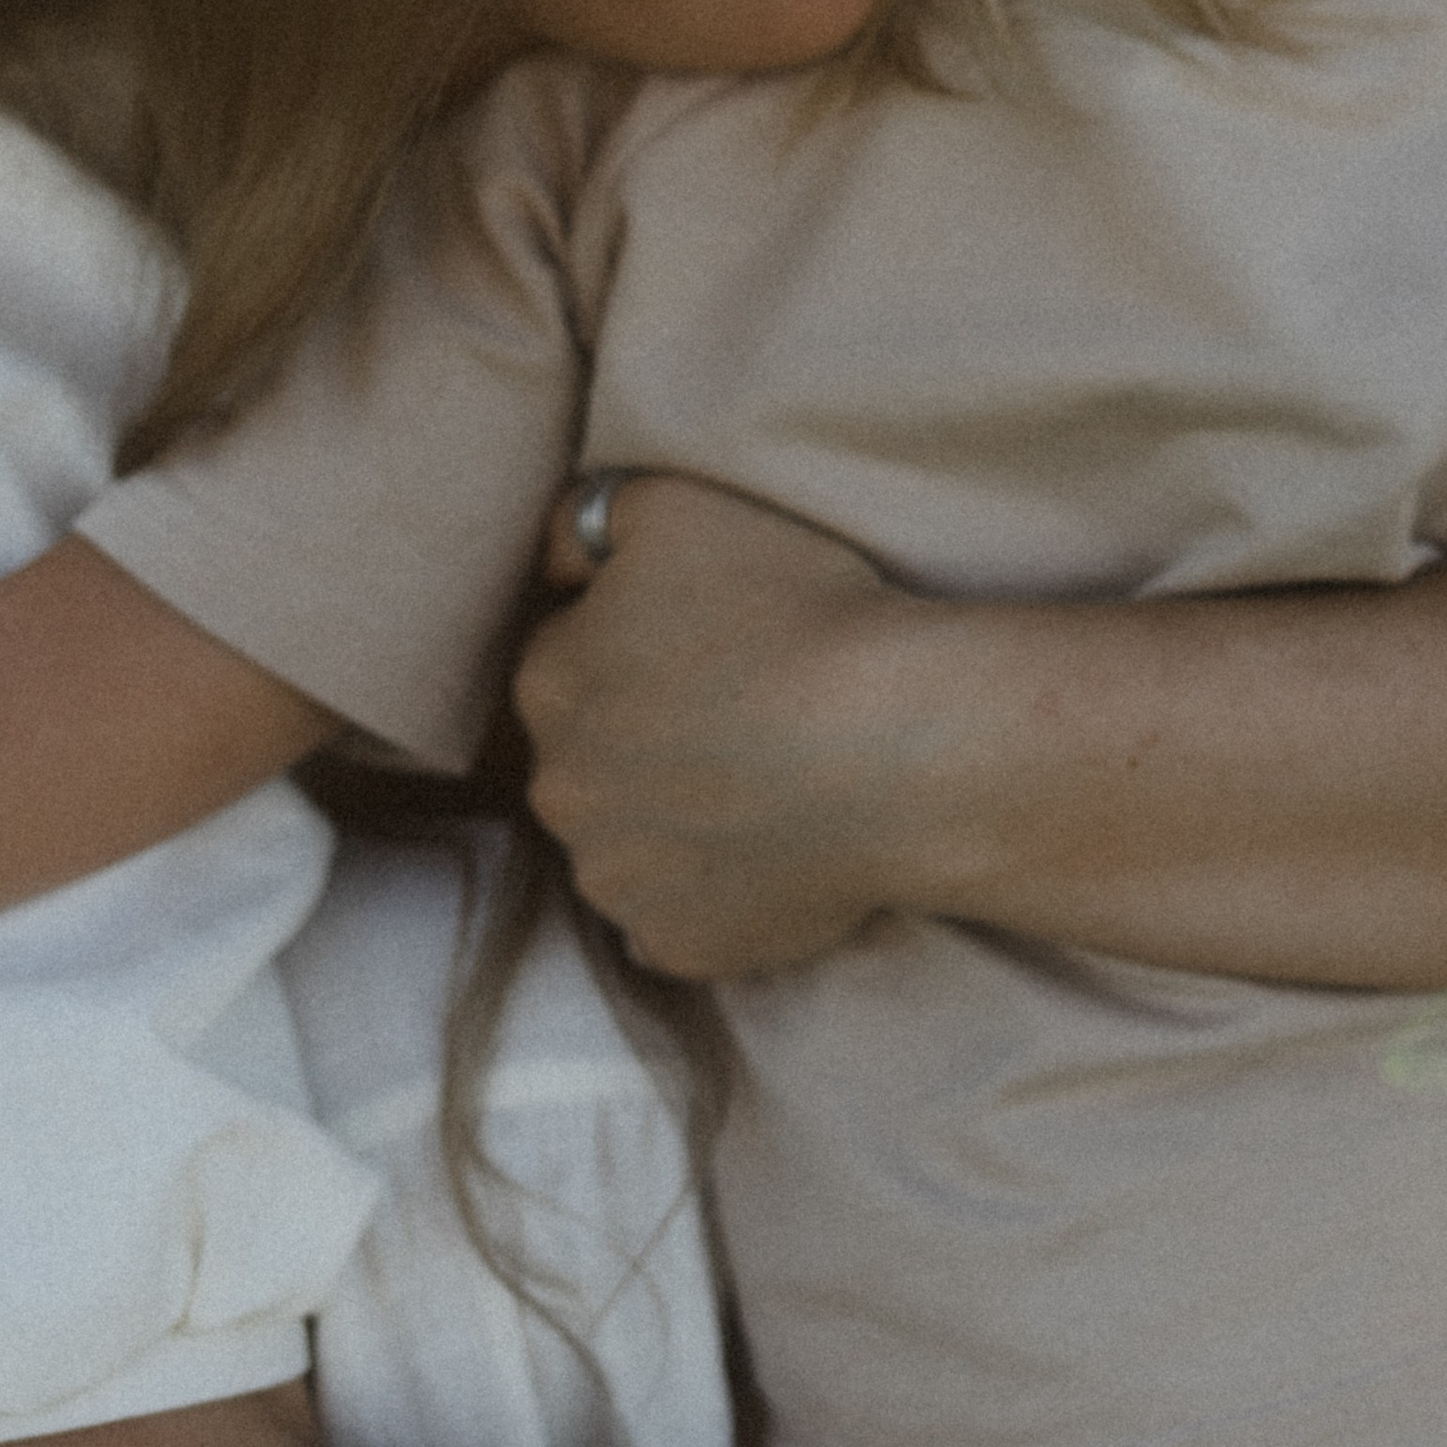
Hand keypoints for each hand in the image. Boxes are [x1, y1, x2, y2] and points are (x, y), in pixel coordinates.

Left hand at [517, 477, 921, 975]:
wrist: (898, 745)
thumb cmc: (797, 609)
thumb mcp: (676, 502)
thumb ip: (585, 520)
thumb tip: (555, 562)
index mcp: (548, 680)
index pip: (570, 653)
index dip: (640, 641)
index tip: (712, 639)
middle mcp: (559, 789)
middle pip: (592, 753)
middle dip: (645, 734)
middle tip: (742, 708)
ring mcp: (615, 877)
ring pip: (628, 839)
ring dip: (673, 816)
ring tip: (767, 779)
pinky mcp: (676, 944)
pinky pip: (679, 915)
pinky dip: (716, 889)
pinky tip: (775, 847)